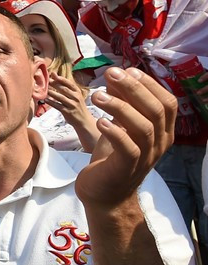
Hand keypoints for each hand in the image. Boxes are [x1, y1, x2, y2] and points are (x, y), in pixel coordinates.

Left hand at [46, 74, 90, 120]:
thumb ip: (68, 88)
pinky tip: (46, 100)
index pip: (70, 83)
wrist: (84, 120)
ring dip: (52, 93)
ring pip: (60, 97)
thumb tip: (56, 78)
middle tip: (46, 80)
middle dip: (55, 84)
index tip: (53, 74)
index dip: (61, 79)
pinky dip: (51, 102)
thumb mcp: (76, 96)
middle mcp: (76, 98)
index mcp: (78, 92)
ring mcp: (72, 105)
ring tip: (45, 89)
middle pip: (64, 89)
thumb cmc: (77, 106)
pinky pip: (58, 106)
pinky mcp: (68, 112)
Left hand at [75, 68, 174, 208]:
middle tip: (111, 75)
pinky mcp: (128, 168)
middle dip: (134, 89)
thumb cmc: (112, 157)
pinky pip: (128, 148)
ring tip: (97, 96)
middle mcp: (160, 143)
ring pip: (143, 127)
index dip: (149, 84)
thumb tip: (115, 75)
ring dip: (120, 107)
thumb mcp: (117, 124)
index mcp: (162, 130)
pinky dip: (115, 133)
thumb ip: (119, 102)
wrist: (104, 193)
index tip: (126, 70)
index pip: (167, 102)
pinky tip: (101, 121)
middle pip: (156, 111)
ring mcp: (146, 157)